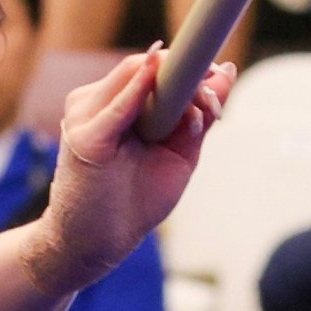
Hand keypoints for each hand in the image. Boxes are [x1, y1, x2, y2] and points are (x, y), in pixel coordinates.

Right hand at [36, 47, 232, 288]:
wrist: (96, 244)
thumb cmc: (134, 200)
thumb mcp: (178, 153)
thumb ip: (199, 116)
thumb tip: (226, 71)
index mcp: (114, 103)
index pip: (151, 65)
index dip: (189, 67)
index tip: (219, 76)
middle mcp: (93, 102)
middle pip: (145, 65)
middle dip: (189, 77)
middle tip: (218, 102)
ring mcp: (84, 116)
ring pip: (134, 74)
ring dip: (178, 87)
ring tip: (207, 111)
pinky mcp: (83, 138)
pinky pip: (117, 105)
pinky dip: (139, 90)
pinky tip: (156, 76)